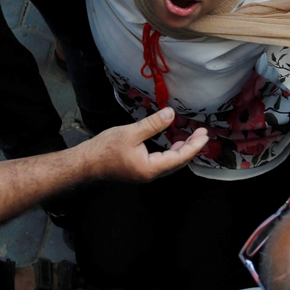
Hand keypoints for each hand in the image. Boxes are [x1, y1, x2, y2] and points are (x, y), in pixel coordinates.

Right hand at [84, 108, 208, 180]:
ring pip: (169, 164)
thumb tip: (171, 114)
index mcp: (151, 168)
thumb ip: (152, 124)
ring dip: (181, 151)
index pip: (179, 158)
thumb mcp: (130, 133)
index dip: (194, 146)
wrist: (84, 165)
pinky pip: (160, 163)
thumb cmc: (104, 150)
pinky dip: (170, 153)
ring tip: (190, 137)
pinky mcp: (138, 172)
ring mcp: (144, 175)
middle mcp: (150, 175)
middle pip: (177, 163)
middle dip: (191, 148)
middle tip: (202, 134)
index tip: (205, 135)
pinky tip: (170, 144)